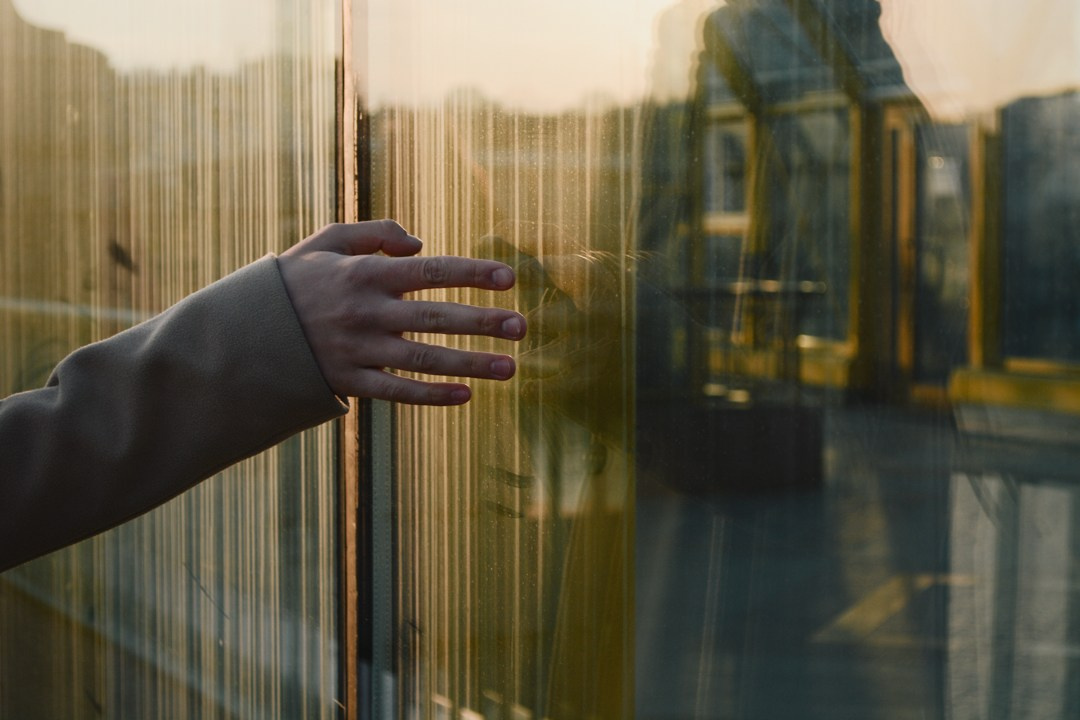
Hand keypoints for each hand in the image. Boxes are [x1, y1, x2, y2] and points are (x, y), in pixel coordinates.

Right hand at [277, 221, 526, 404]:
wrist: (244, 332)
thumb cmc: (295, 281)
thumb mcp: (325, 241)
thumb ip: (374, 234)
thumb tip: (421, 243)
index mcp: (364, 275)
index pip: (430, 271)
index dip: (472, 273)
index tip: (509, 278)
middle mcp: (366, 313)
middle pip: (435, 318)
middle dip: (482, 322)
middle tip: (522, 327)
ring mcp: (358, 351)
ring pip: (423, 359)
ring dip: (470, 364)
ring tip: (510, 367)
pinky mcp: (350, 382)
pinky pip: (397, 392)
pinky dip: (431, 395)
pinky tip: (466, 396)